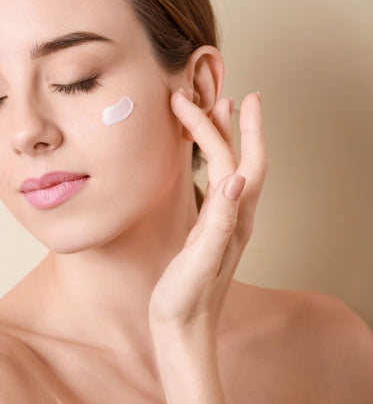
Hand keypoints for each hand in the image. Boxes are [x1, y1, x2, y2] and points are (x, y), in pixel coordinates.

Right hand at [148, 90, 268, 334]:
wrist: (182, 329)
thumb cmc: (186, 300)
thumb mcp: (200, 262)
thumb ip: (218, 222)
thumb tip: (235, 179)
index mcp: (235, 219)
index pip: (238, 162)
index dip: (234, 128)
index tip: (221, 98)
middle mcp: (236, 215)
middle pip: (240, 158)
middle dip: (226, 124)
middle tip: (209, 95)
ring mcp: (225, 220)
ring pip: (231, 167)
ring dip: (225, 136)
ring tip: (216, 110)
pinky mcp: (211, 226)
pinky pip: (218, 180)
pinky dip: (213, 157)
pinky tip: (204, 155)